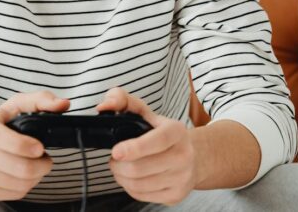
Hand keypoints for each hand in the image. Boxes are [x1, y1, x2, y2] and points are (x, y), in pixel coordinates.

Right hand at [0, 91, 69, 200]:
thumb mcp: (15, 105)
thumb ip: (41, 100)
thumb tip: (64, 104)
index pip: (14, 144)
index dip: (31, 148)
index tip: (40, 147)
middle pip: (23, 170)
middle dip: (43, 165)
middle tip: (44, 158)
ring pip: (22, 185)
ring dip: (36, 176)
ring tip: (35, 164)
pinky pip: (16, 194)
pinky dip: (26, 185)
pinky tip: (24, 175)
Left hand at [96, 87, 196, 204]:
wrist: (194, 156)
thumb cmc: (162, 133)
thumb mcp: (146, 112)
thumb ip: (122, 100)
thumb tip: (103, 106)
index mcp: (176, 131)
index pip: (156, 141)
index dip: (134, 148)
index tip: (116, 151)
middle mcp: (183, 155)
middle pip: (139, 168)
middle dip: (117, 164)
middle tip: (115, 158)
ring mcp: (181, 178)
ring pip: (138, 185)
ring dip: (121, 177)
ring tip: (121, 167)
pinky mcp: (176, 195)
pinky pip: (142, 196)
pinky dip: (130, 188)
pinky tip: (131, 178)